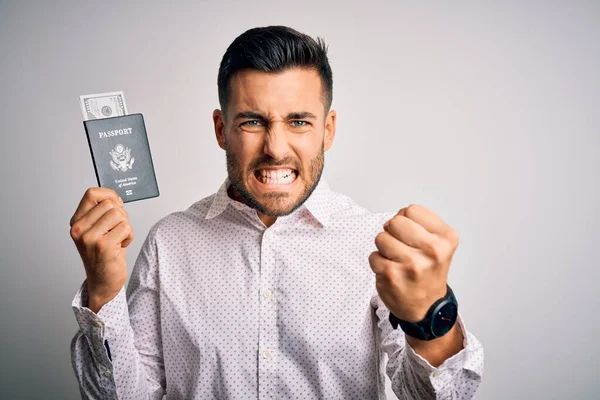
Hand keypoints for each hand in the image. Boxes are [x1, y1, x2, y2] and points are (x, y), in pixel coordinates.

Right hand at [69, 188, 133, 310]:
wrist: (103, 282)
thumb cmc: (103, 254)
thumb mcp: (97, 230)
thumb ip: (102, 212)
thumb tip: (115, 197)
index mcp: (76, 221)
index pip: (92, 193)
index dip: (110, 196)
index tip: (116, 206)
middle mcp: (79, 229)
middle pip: (110, 204)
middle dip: (121, 215)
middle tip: (117, 230)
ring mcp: (90, 237)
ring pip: (119, 214)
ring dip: (125, 227)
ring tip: (118, 239)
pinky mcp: (103, 246)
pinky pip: (126, 227)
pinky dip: (129, 237)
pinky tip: (120, 246)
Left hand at [369, 204, 458, 322]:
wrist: (428, 308)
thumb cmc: (429, 272)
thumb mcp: (440, 243)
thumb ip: (421, 223)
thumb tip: (399, 214)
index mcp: (446, 238)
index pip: (411, 210)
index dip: (406, 221)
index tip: (412, 236)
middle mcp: (432, 250)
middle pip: (395, 221)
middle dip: (393, 232)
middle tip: (402, 248)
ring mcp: (412, 263)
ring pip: (381, 237)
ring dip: (384, 248)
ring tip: (397, 260)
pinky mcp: (392, 275)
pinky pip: (373, 255)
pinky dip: (378, 263)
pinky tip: (391, 271)